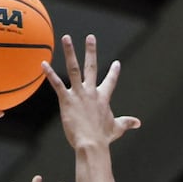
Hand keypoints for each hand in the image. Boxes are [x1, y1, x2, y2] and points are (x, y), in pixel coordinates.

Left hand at [42, 34, 140, 149]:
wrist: (92, 144)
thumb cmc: (103, 138)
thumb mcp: (117, 128)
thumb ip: (127, 123)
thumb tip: (138, 123)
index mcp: (103, 98)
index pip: (110, 81)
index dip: (114, 72)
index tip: (116, 63)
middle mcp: (92, 92)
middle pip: (91, 67)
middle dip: (91, 51)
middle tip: (90, 37)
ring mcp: (79, 94)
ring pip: (74, 68)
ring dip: (70, 52)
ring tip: (66, 38)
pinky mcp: (67, 100)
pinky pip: (57, 84)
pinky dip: (50, 74)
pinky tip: (43, 64)